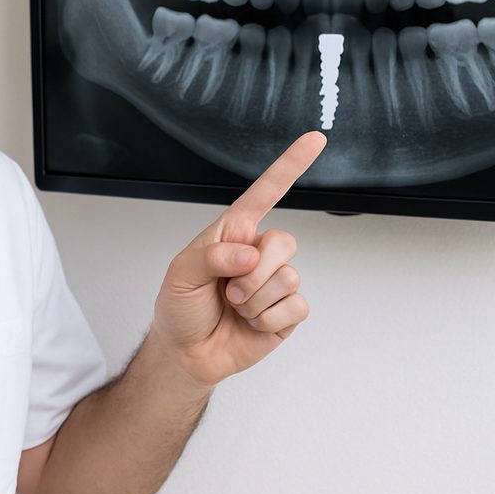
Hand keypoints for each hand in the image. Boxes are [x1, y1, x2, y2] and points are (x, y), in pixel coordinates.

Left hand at [151, 131, 325, 386]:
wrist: (188, 354)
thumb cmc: (180, 308)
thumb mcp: (181, 275)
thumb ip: (211, 257)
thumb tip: (249, 254)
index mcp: (233, 233)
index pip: (265, 193)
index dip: (290, 166)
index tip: (314, 139)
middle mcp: (258, 252)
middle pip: (283, 241)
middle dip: (255, 271)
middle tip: (229, 292)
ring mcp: (275, 281)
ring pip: (288, 277)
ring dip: (255, 300)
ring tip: (235, 309)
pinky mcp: (287, 311)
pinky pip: (296, 306)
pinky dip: (268, 319)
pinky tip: (252, 323)